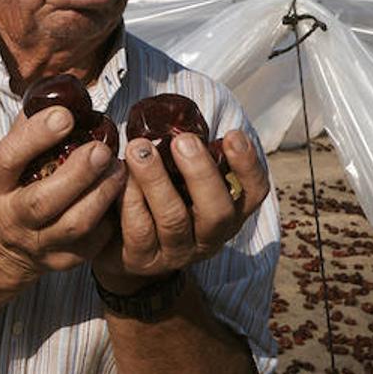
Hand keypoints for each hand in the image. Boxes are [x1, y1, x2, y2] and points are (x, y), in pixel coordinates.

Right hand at [0, 105, 126, 279]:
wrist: (10, 242)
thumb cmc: (19, 183)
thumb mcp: (13, 155)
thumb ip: (32, 126)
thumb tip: (64, 92)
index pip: (8, 160)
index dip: (36, 137)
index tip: (66, 116)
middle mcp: (10, 218)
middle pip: (42, 201)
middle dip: (77, 173)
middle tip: (103, 149)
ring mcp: (38, 244)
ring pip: (74, 224)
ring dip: (102, 194)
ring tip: (120, 169)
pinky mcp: (64, 260)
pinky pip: (94, 241)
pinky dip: (113, 216)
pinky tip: (124, 194)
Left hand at [92, 129, 268, 291]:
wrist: (119, 247)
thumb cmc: (154, 199)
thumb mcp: (177, 180)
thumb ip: (182, 156)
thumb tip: (172, 113)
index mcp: (226, 212)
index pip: (253, 193)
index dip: (248, 165)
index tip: (232, 135)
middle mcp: (208, 237)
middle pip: (217, 211)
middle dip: (200, 173)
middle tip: (182, 141)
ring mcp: (175, 252)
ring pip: (173, 219)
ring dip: (156, 180)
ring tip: (139, 149)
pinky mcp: (141, 260)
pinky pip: (138, 229)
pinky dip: (130, 199)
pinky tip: (119, 176)